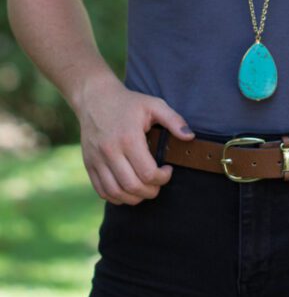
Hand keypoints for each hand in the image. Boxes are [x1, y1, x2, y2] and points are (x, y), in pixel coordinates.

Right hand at [76, 74, 195, 205]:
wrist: (95, 98)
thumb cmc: (129, 103)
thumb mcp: (154, 104)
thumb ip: (174, 120)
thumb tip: (190, 137)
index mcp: (128, 138)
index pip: (148, 173)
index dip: (163, 178)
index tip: (168, 170)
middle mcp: (110, 151)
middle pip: (132, 187)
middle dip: (151, 191)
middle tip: (158, 183)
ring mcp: (97, 160)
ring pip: (116, 193)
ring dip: (134, 198)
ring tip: (145, 188)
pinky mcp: (89, 165)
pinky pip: (102, 191)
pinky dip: (116, 197)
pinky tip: (128, 190)